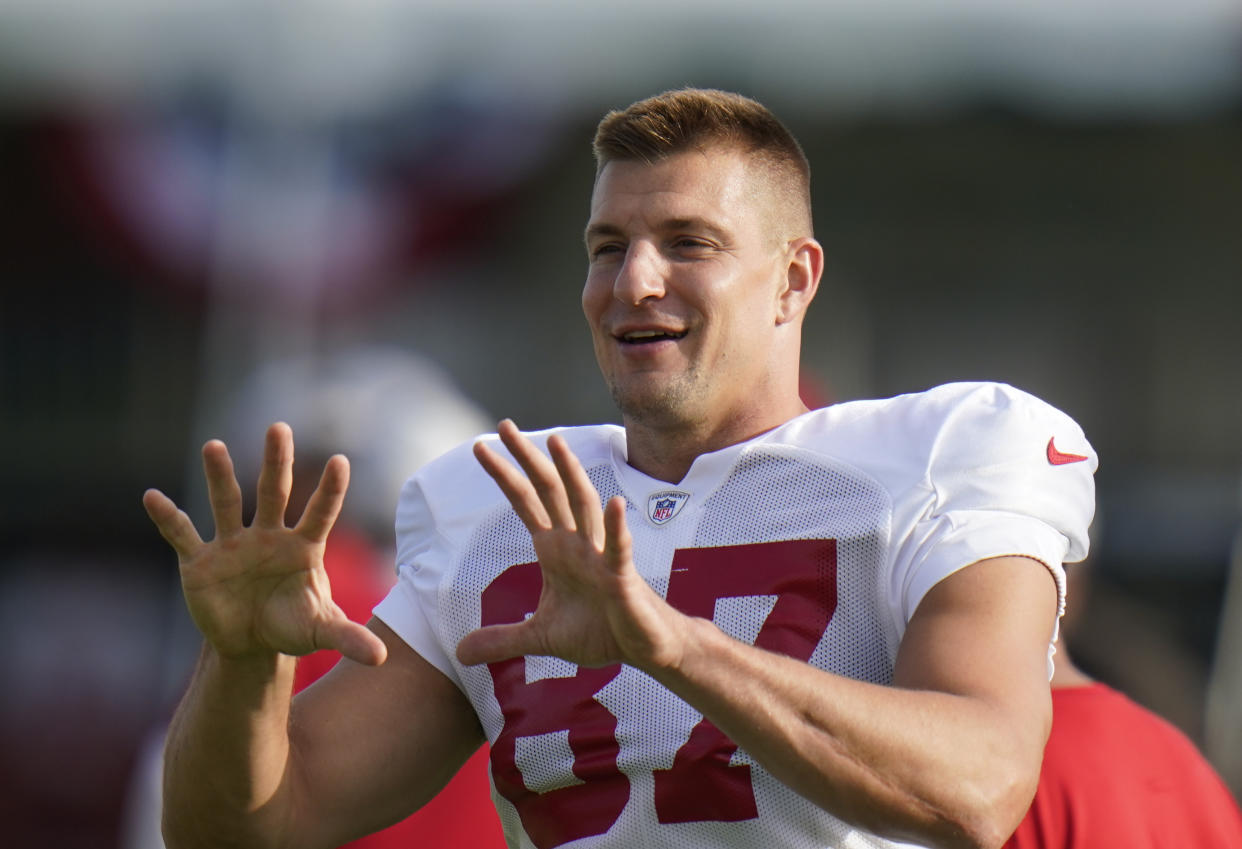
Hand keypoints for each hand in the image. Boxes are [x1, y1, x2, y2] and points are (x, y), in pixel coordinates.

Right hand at [143, 422, 386, 665]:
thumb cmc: (293, 625)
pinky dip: (168, 518)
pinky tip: (152, 497)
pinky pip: (183, 535)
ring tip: (214, 446)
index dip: (330, 490)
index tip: (341, 461)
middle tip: (279, 428)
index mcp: (304, 547)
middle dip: (276, 462)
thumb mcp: (320, 631)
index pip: (320, 513)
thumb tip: (381, 659)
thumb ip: (348, 638)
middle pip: (274, 492)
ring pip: (227, 502)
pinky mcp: (202, 561)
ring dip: (220, 475)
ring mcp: (234, 544)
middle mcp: (270, 536)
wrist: (251, 642)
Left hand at [455, 420, 688, 670]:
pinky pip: (620, 549)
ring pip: (585, 506)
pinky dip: (616, 528)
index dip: (504, 475)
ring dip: (572, 474)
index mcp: (556, 549)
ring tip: (557, 443)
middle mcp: (577, 542)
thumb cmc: (599, 631)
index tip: (480, 447)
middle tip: (504, 425)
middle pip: (550, 490)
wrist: (642, 648)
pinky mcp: (623, 577)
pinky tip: (614, 504)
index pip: (525, 502)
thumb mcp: (540, 638)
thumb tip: (459, 652)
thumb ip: (502, 640)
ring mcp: (601, 555)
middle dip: (528, 458)